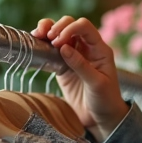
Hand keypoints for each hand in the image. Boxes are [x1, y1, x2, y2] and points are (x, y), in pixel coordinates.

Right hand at [32, 16, 128, 131]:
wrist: (100, 117)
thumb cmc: (105, 100)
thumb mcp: (97, 84)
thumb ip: (81, 65)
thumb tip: (64, 47)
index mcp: (100, 49)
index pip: (85, 27)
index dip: (70, 29)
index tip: (59, 42)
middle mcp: (87, 48)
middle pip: (70, 24)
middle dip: (57, 27)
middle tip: (49, 39)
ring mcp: (74, 55)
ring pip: (59, 33)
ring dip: (48, 30)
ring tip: (38, 35)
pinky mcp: (62, 65)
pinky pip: (52, 49)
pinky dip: (43, 43)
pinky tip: (36, 42)